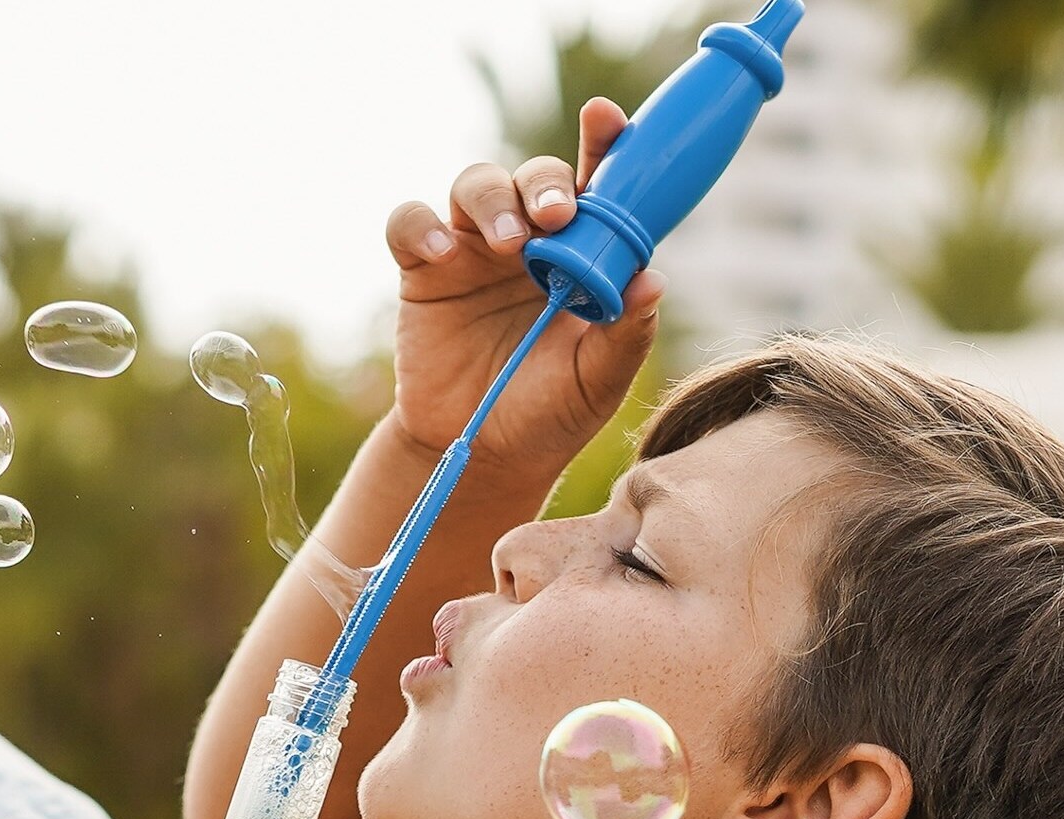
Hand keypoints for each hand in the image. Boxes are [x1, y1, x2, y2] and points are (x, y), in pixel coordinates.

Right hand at [383, 100, 667, 481]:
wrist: (483, 455)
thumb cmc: (551, 412)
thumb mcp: (599, 379)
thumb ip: (627, 331)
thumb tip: (653, 279)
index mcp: (579, 252)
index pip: (594, 185)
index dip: (601, 143)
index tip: (606, 118)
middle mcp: (527, 240)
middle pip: (533, 177)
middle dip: (546, 184)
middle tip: (557, 215)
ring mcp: (472, 250)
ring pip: (474, 184)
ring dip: (493, 202)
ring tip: (508, 246)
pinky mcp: (423, 271)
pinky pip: (409, 223)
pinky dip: (421, 227)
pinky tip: (442, 255)